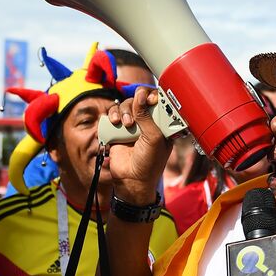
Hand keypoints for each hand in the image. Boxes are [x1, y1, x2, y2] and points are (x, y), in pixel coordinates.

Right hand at [103, 86, 172, 204]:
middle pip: (139, 99)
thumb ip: (147, 116)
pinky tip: (115, 122)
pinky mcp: (118, 130)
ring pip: (126, 105)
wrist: (131, 180)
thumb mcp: (154, 138)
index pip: (158, 101)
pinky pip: (114, 113)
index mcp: (161, 124)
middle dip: (135, 104)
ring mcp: (132, 125)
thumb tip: (141, 95)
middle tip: (134, 117)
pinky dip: (113, 114)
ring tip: (125, 124)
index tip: (150, 99)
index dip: (153, 96)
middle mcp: (147, 122)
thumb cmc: (149, 163)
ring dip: (124, 110)